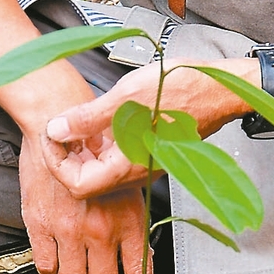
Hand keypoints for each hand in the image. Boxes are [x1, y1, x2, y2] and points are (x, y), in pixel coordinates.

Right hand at [20, 129, 151, 273]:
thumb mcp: (126, 187)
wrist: (57, 127)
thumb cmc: (94, 152)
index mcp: (128, 220)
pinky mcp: (41, 225)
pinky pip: (46, 267)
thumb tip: (136, 260)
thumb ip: (131, 226)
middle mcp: (100, 229)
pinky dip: (50, 269)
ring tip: (74, 266)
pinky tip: (54, 256)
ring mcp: (69, 229)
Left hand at [44, 60, 253, 198]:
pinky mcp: (150, 151)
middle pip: (87, 180)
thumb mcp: (127, 97)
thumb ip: (89, 118)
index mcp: (129, 165)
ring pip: (101, 168)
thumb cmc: (185, 90)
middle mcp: (137, 172)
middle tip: (58, 128)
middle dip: (67, 155)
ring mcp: (144, 163)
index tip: (51, 137)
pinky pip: (117, 156)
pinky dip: (101, 143)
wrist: (222, 88)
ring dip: (84, 148)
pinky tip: (99, 119)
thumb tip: (57, 128)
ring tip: (76, 120)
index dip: (56, 163)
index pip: (77, 186)